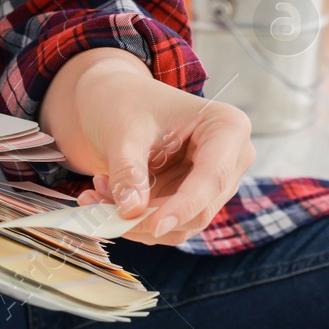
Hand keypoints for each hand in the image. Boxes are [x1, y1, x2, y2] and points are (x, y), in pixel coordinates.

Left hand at [39, 50, 253, 244]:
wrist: (114, 101)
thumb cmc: (125, 102)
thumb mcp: (122, 131)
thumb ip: (128, 171)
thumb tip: (131, 212)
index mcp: (226, 128)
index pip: (213, 177)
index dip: (185, 205)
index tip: (154, 226)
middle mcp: (229, 160)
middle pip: (200, 209)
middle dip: (149, 215)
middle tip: (98, 202)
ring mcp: (213, 184)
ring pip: (182, 226)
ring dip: (136, 220)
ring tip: (98, 188)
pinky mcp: (191, 201)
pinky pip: (166, 226)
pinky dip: (134, 221)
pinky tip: (105, 195)